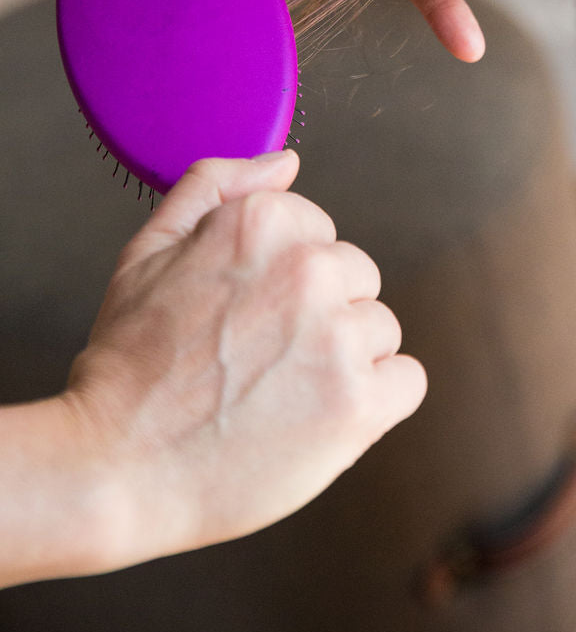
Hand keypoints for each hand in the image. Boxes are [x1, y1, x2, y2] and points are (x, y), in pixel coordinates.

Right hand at [58, 152, 424, 570]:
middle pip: (358, 280)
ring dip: (344, 361)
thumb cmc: (128, 366)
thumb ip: (216, 186)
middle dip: (318, 317)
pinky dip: (375, 404)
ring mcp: (338, 336)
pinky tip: (317, 419)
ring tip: (278, 395)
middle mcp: (310, 269)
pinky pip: (407, 381)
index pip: (323, 236)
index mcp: (263, 222)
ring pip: (381, 331)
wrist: (112, 470)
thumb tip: (286, 161)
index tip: (243, 318)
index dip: (282, 283)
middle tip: (255, 362)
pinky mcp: (359, 402)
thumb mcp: (148, 250)